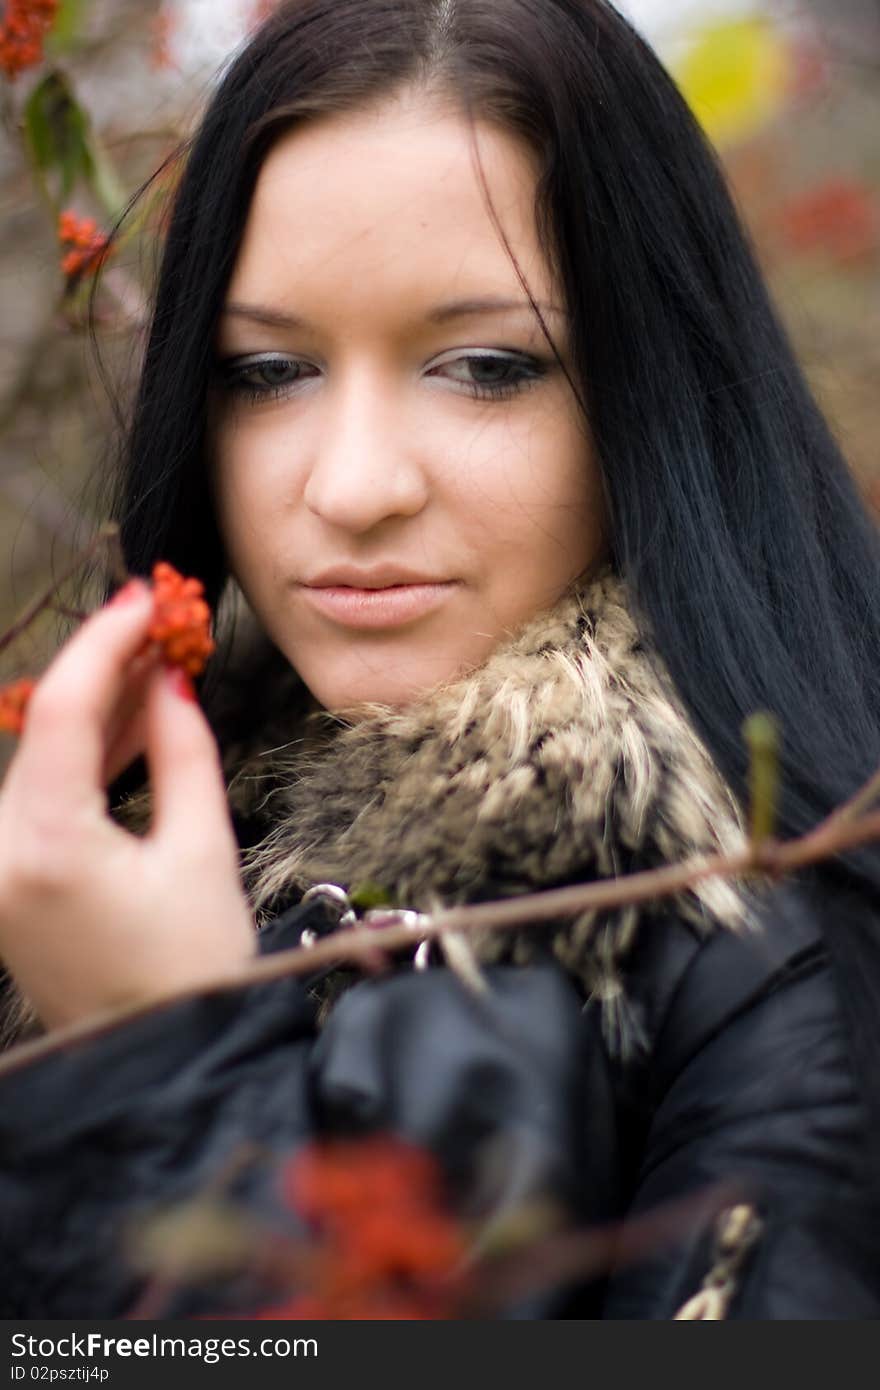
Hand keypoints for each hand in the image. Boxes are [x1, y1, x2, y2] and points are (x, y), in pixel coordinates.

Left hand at [0, 582, 256, 1029]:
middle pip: (49, 728)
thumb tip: (173, 681)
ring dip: (100, 711)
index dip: (107, 641)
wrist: (157, 1060)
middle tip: (166, 624)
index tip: (146, 598)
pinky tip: (134, 724)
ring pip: (43, 757)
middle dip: (108, 669)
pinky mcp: (7, 880)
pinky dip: (85, 757)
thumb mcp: (203, 850)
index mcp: (46, 843)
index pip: (65, 710)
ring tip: (164, 666)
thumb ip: (183, 752)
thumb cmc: (188, 971)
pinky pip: (41, 794)